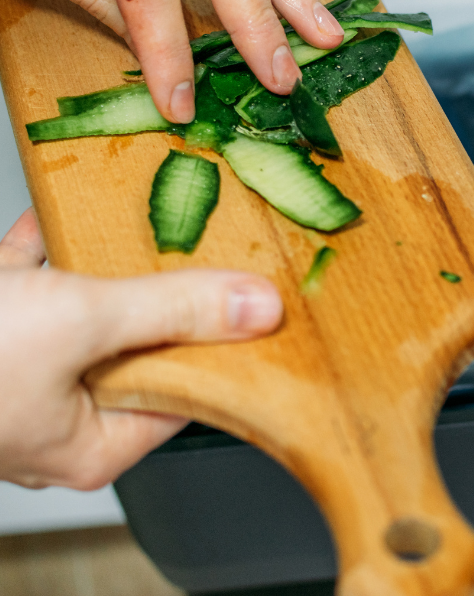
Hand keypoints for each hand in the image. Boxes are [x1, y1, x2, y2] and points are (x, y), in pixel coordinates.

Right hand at [0, 209, 282, 488]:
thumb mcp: (81, 325)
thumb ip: (173, 312)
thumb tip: (260, 309)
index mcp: (91, 442)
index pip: (189, 394)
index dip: (228, 349)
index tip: (264, 307)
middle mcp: (58, 414)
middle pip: (142, 348)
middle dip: (171, 298)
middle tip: (222, 255)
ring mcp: (21, 372)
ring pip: (88, 313)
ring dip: (114, 268)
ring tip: (160, 225)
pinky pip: (34, 287)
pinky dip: (48, 251)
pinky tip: (64, 217)